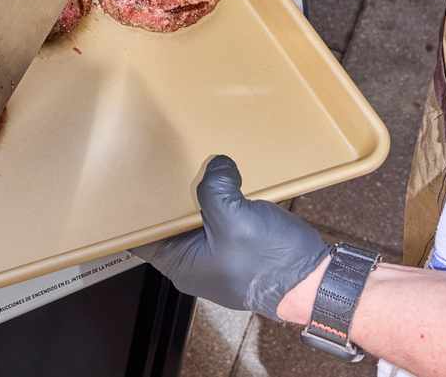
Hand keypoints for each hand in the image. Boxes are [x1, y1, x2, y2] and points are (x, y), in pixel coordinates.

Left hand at [134, 156, 328, 317]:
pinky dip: (218, 202)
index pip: (141, 238)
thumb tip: (216, 163)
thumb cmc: (271, 263)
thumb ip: (215, 188)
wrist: (316, 282)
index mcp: (181, 265)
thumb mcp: (235, 219)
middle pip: (168, 226)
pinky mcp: (237, 249)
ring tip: (191, 168)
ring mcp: (216, 257)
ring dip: (196, 197)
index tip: (129, 183)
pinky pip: (218, 221)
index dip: (134, 212)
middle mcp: (193, 264)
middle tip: (162, 166)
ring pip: (195, 221)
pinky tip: (222, 181)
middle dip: (167, 198)